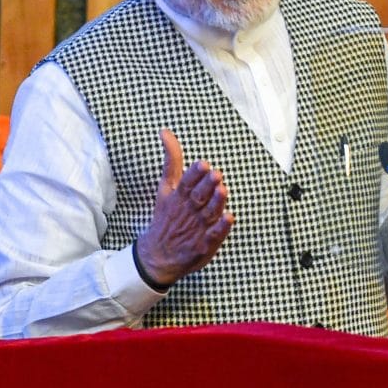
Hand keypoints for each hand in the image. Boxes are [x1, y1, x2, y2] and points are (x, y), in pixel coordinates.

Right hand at [134, 129, 233, 286]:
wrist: (157, 256)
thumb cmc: (166, 216)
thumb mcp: (165, 188)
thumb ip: (171, 160)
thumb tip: (165, 131)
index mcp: (178, 197)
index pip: (186, 183)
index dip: (194, 175)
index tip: (203, 164)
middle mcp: (188, 211)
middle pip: (198, 197)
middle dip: (207, 186)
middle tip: (216, 174)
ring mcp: (196, 228)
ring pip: (208, 213)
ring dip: (216, 203)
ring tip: (223, 191)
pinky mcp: (204, 244)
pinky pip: (214, 235)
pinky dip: (221, 228)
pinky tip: (230, 218)